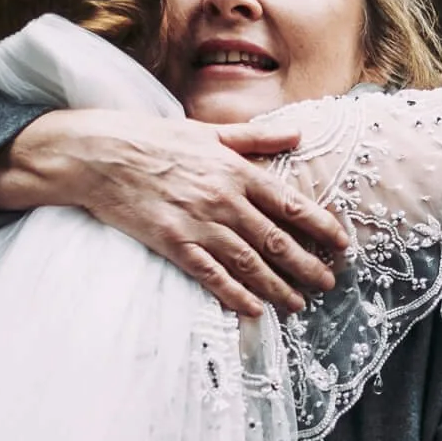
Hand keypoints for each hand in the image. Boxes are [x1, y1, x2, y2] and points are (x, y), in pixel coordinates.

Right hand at [15, 110, 349, 317]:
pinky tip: (253, 309)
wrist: (100, 154)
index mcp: (236, 170)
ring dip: (278, 286)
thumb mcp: (209, 131)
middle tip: (328, 283)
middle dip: (307, 265)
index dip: (321, 227)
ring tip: (299, 303)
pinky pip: (210, 274)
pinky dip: (234, 293)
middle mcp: (224, 199)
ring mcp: (198, 223)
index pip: (291, 204)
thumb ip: (256, 137)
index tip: (342, 245)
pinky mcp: (172, 243)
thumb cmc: (154, 139)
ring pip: (249, 262)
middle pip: (276, 240)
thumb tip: (298, 134)